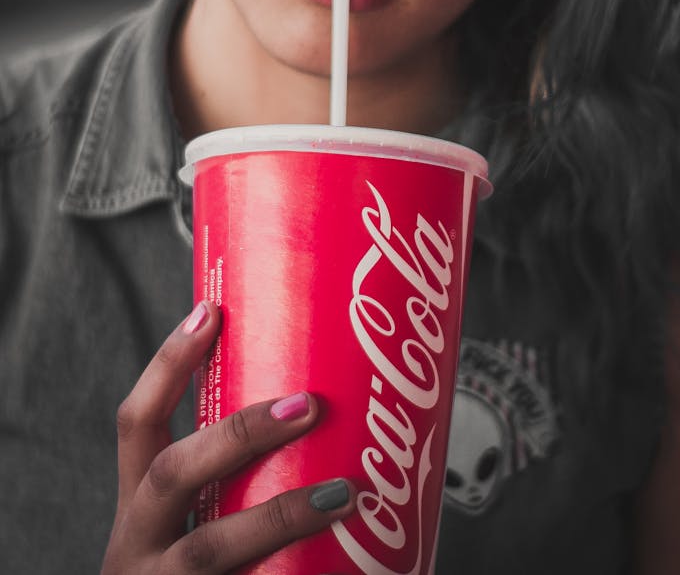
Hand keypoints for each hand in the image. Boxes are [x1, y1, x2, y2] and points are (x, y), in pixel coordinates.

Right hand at [102, 301, 355, 573]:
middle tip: (308, 403)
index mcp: (139, 513)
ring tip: (348, 493)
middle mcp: (140, 550)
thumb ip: (233, 484)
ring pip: (211, 552)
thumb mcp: (187, 529)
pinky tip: (363, 567)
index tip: (210, 309)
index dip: (168, 365)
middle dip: (239, 434)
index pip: (136, 425)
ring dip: (283, 515)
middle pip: (173, 475)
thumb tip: (321, 409)